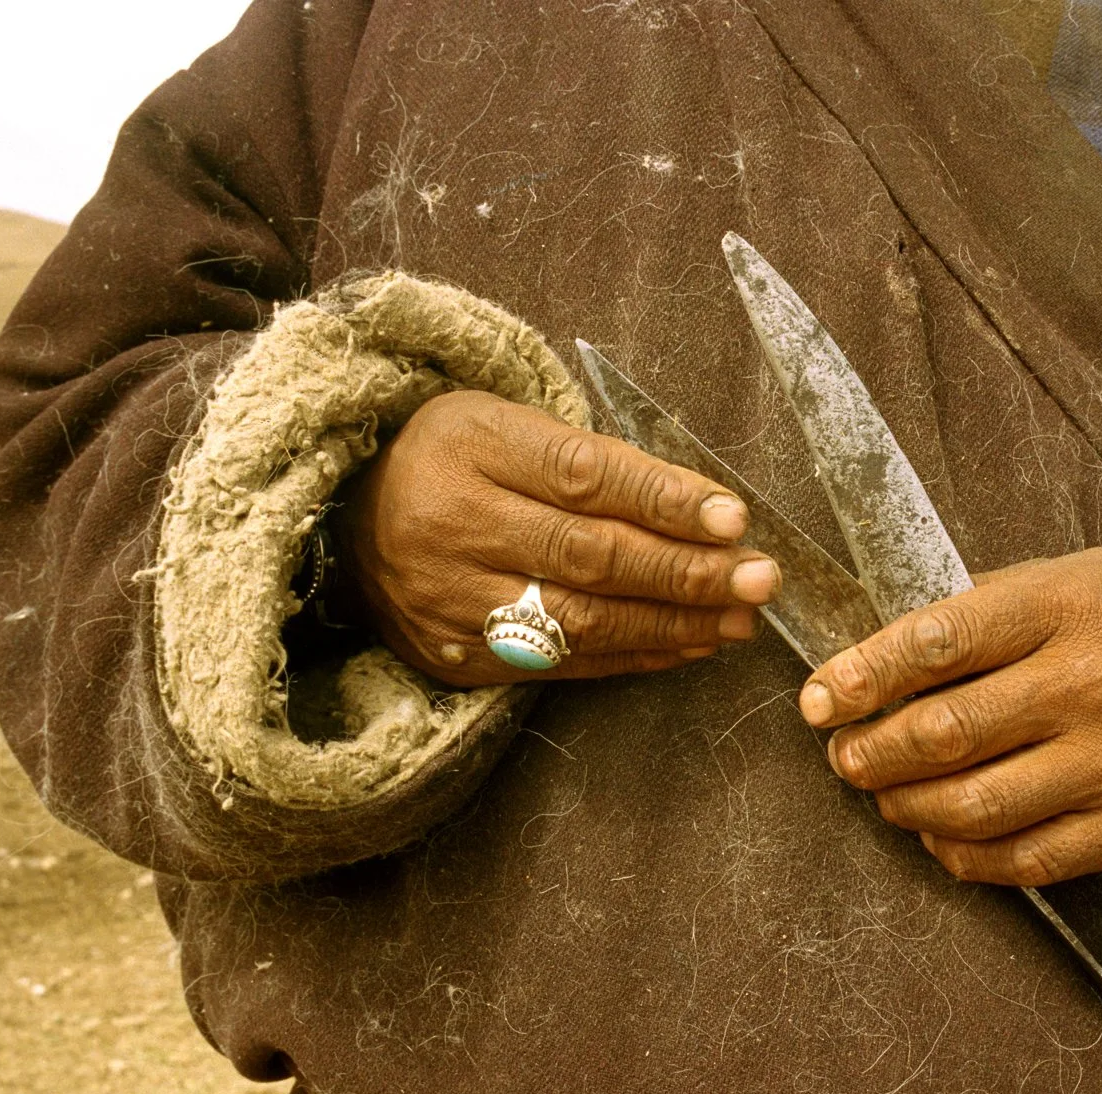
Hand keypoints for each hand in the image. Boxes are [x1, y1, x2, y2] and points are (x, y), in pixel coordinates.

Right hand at [337, 390, 779, 685]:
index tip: (734, 518)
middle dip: (683, 572)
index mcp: (469, 446)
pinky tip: (686, 646)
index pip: (582, 477)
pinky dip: (631, 655)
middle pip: (586, 556)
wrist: (343, 523)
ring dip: (670, 624)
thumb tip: (701, 505)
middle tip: (758, 579)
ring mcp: (449, 599)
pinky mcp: (454, 655)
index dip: (662, 499)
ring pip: (578, 620)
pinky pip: (558, 663)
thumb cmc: (449, 458)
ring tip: (737, 619)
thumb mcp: (503, 422)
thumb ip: (592, 459)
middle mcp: (452, 526)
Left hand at [796, 548, 1101, 885]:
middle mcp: (1094, 683)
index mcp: (1066, 606)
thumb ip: (981, 610)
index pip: (939, 642)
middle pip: (946, 733)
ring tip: (884, 793)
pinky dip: (962, 855)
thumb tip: (874, 655)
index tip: (820, 699)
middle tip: (844, 755)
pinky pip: (1024, 861)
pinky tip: (939, 833)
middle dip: (870, 751)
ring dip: (904, 806)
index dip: (863, 676)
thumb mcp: (1069, 579)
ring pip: (974, 807)